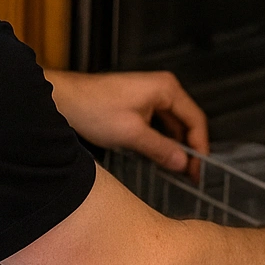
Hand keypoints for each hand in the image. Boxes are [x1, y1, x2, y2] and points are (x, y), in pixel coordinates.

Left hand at [43, 70, 208, 176]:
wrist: (64, 99)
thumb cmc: (93, 108)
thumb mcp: (132, 134)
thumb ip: (161, 149)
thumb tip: (182, 162)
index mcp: (166, 89)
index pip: (196, 120)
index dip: (200, 147)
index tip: (198, 169)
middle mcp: (162, 89)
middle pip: (186, 123)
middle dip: (188, 149)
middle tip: (189, 175)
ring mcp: (150, 96)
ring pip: (171, 126)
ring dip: (173, 147)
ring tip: (174, 170)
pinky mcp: (138, 104)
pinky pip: (158, 125)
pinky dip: (160, 141)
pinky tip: (157, 158)